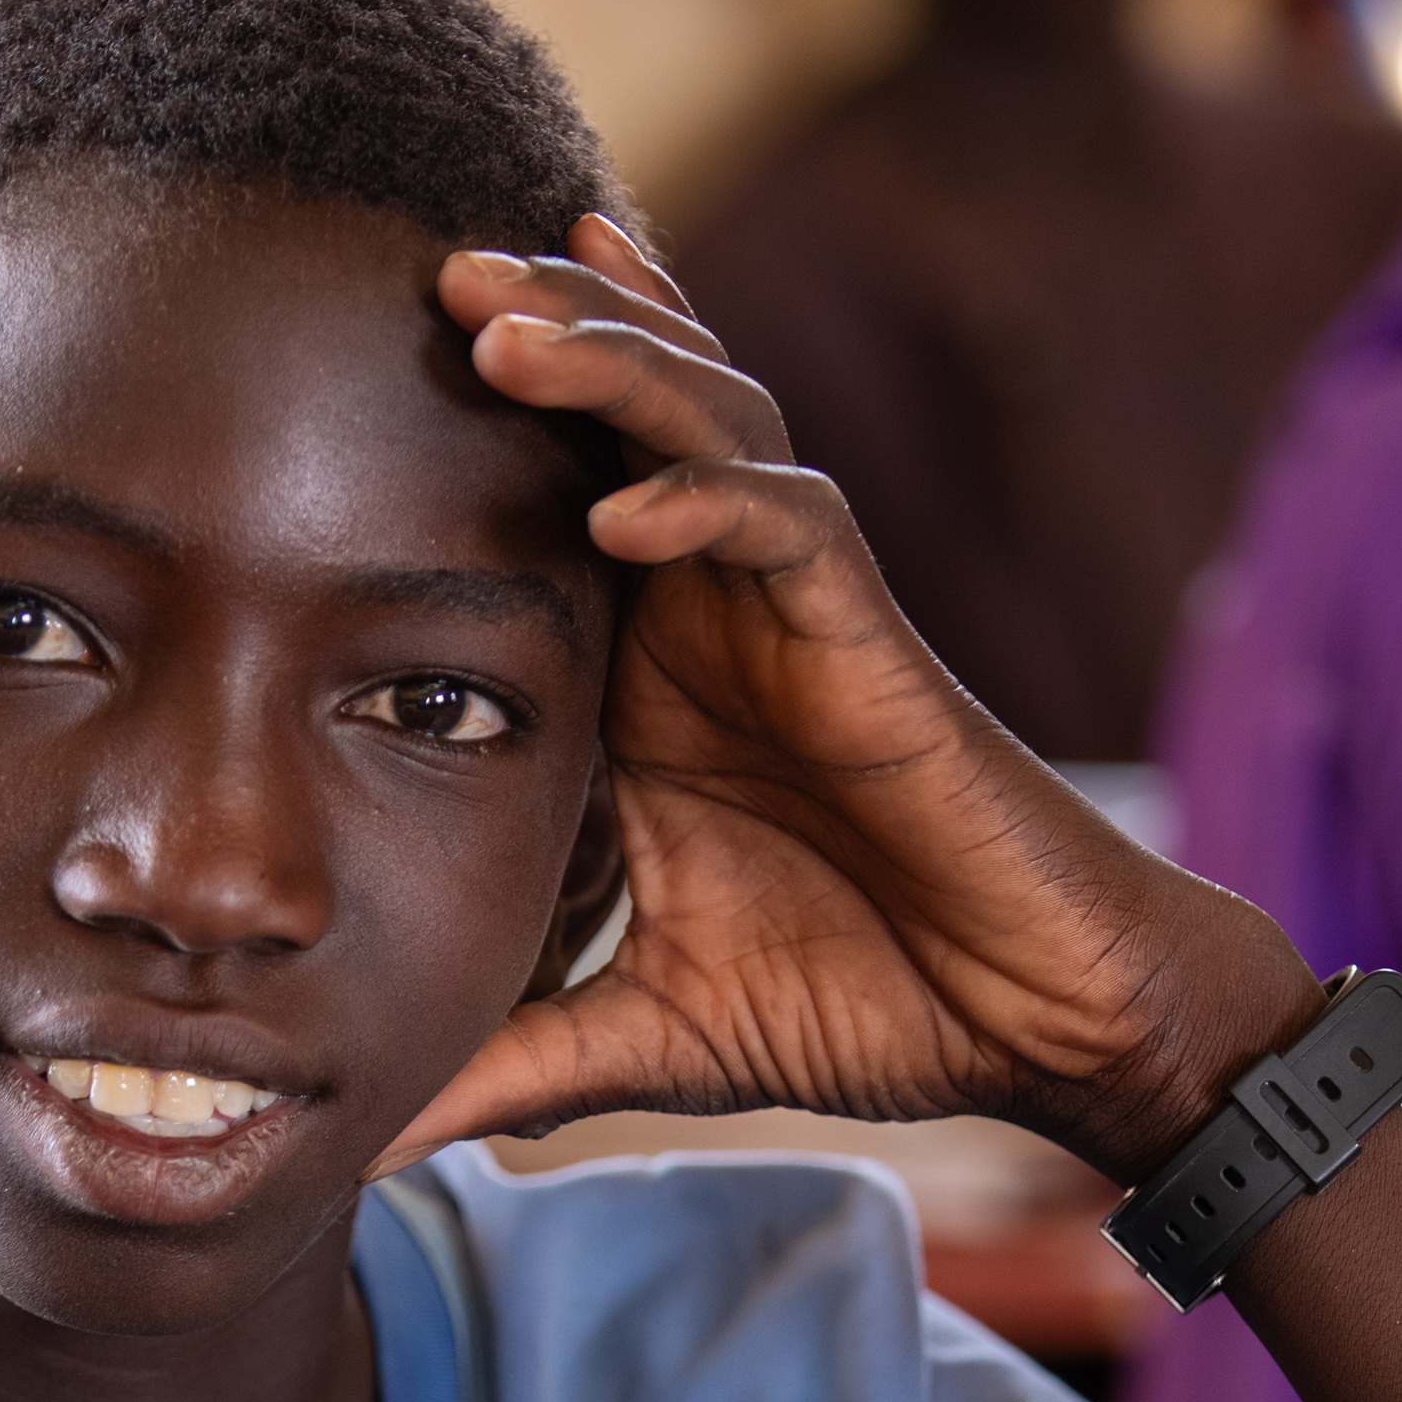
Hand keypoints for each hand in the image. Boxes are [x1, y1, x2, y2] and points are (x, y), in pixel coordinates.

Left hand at [375, 222, 1315, 1186]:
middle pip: (628, 422)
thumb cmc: (869, 1005)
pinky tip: (624, 497)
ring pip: (709, 431)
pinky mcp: (872, 643)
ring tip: (505, 319)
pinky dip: (707, 504)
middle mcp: (722, 619)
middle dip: (541, 332)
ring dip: (613, 368)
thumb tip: (380, 1136)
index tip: (370, 358)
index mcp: (658, 679)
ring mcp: (799, 617)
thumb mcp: (647, 1036)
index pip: (564, 500)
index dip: (496, 417)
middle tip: (428, 266)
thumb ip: (516, 1061)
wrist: (1032, 1024)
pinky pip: (790, 530)